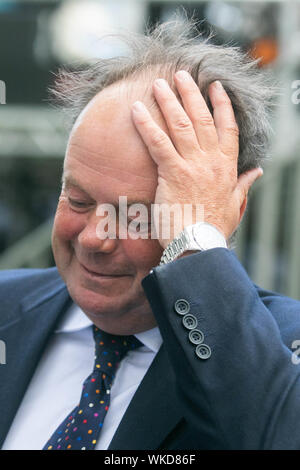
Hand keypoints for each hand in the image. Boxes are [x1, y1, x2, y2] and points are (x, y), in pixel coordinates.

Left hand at [131, 70, 262, 248]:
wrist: (199, 245)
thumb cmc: (214, 228)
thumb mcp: (235, 205)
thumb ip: (244, 185)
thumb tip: (257, 172)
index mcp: (227, 167)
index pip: (228, 127)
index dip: (222, 105)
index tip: (215, 87)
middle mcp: (211, 161)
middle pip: (202, 118)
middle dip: (191, 94)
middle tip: (181, 75)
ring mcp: (191, 165)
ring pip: (180, 124)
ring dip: (169, 101)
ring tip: (160, 83)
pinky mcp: (171, 173)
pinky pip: (157, 142)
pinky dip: (146, 124)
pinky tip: (136, 109)